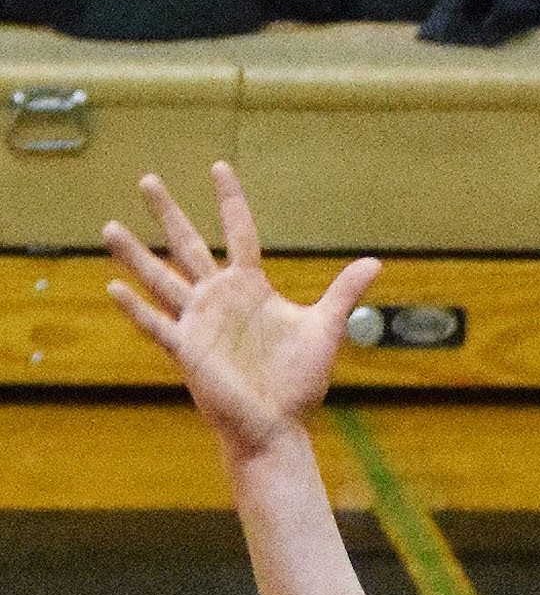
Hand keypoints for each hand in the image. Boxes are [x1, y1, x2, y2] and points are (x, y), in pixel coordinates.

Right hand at [104, 163, 379, 456]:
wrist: (279, 427)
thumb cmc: (299, 383)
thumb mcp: (325, 330)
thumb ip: (343, 293)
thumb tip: (375, 261)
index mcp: (250, 287)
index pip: (238, 231)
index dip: (229, 200)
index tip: (219, 167)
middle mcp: (219, 298)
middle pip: (188, 245)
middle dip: (168, 213)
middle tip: (147, 179)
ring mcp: (199, 323)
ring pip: (161, 279)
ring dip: (135, 256)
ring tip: (108, 227)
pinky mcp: (188, 351)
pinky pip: (157, 326)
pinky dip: (136, 309)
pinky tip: (114, 288)